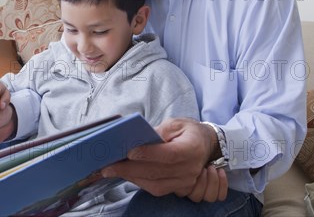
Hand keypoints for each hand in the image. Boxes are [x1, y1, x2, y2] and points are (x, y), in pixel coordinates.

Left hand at [102, 118, 227, 201]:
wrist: (205, 145)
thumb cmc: (188, 131)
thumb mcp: (175, 123)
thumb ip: (158, 131)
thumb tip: (136, 139)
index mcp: (192, 148)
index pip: (169, 154)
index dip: (149, 154)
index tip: (129, 152)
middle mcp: (190, 169)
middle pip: (157, 172)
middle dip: (130, 169)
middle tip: (109, 165)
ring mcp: (186, 181)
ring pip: (155, 184)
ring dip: (131, 177)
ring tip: (112, 170)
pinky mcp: (179, 188)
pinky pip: (157, 189)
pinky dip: (139, 182)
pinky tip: (126, 174)